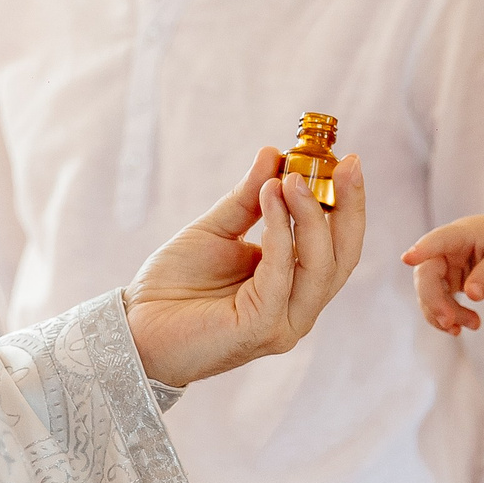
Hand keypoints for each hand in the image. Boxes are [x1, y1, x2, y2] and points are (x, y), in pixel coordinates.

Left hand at [124, 145, 364, 389]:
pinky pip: (281, 274)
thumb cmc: (175, 284)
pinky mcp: (261, 329)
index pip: (337, 245)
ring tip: (293, 176)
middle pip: (342, 256)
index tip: (349, 160)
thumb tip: (274, 153)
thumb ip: (248, 198)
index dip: (348, 204)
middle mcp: (296, 307)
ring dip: (311, 215)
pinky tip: (271, 197)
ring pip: (320, 266)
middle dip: (348, 207)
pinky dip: (280, 232)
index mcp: (292, 285)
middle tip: (346, 163)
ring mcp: (282, 323)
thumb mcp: (216, 229)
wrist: (134, 325)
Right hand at [400, 212, 483, 333]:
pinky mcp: (448, 282)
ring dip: (445, 314)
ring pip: (430, 293)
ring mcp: (445, 266)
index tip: (407, 259)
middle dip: (434, 301)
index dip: (422, 249)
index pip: (438, 240)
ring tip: (474, 324)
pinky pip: (439, 302)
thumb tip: (471, 294)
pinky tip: (461, 328)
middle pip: (427, 274)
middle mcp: (447, 249)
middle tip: (449, 322)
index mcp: (461, 234)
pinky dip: (448, 317)